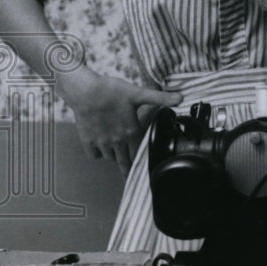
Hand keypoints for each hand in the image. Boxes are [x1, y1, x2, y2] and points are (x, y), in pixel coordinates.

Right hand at [60, 67, 182, 174]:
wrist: (85, 90)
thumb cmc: (111, 90)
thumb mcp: (138, 93)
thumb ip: (160, 98)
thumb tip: (181, 98)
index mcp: (131, 132)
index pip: (139, 154)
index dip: (141, 160)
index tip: (143, 167)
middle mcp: (117, 141)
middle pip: (124, 162)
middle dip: (128, 167)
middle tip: (130, 174)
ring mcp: (101, 143)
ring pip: (110, 158)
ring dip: (114, 157)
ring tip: (118, 156)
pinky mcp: (87, 141)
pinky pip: (94, 156)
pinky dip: (98, 154)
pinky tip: (101, 149)